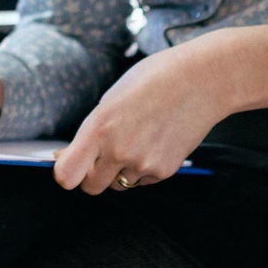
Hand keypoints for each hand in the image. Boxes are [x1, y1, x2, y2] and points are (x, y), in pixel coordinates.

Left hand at [53, 22, 267, 194]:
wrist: (201, 81)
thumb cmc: (152, 81)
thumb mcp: (111, 99)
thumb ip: (90, 132)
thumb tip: (67, 157)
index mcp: (99, 128)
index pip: (67, 175)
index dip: (66, 173)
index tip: (70, 163)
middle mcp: (118, 151)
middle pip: (91, 187)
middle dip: (92, 175)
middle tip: (102, 155)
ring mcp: (143, 164)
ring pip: (118, 184)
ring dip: (119, 170)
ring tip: (136, 139)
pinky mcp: (164, 172)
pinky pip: (142, 181)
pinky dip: (143, 168)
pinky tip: (155, 141)